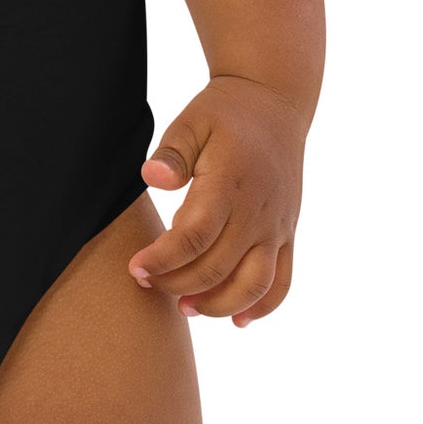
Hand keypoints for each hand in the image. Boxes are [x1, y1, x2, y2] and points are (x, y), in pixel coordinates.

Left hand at [127, 76, 306, 325]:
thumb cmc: (224, 113)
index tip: (135, 268)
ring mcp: (277, 226)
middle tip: (147, 283)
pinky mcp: (288, 232)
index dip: (163, 259)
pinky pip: (283, 281)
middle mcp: (258, 211)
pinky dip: (263, 306)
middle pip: (218, 267)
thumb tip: (150, 179)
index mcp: (229, 183)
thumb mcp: (191, 121)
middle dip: (178, 283)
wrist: (274, 104)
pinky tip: (237, 320)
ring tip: (184, 307)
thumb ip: (171, 152)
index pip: (195, 236)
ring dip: (219, 304)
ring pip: (255, 284)